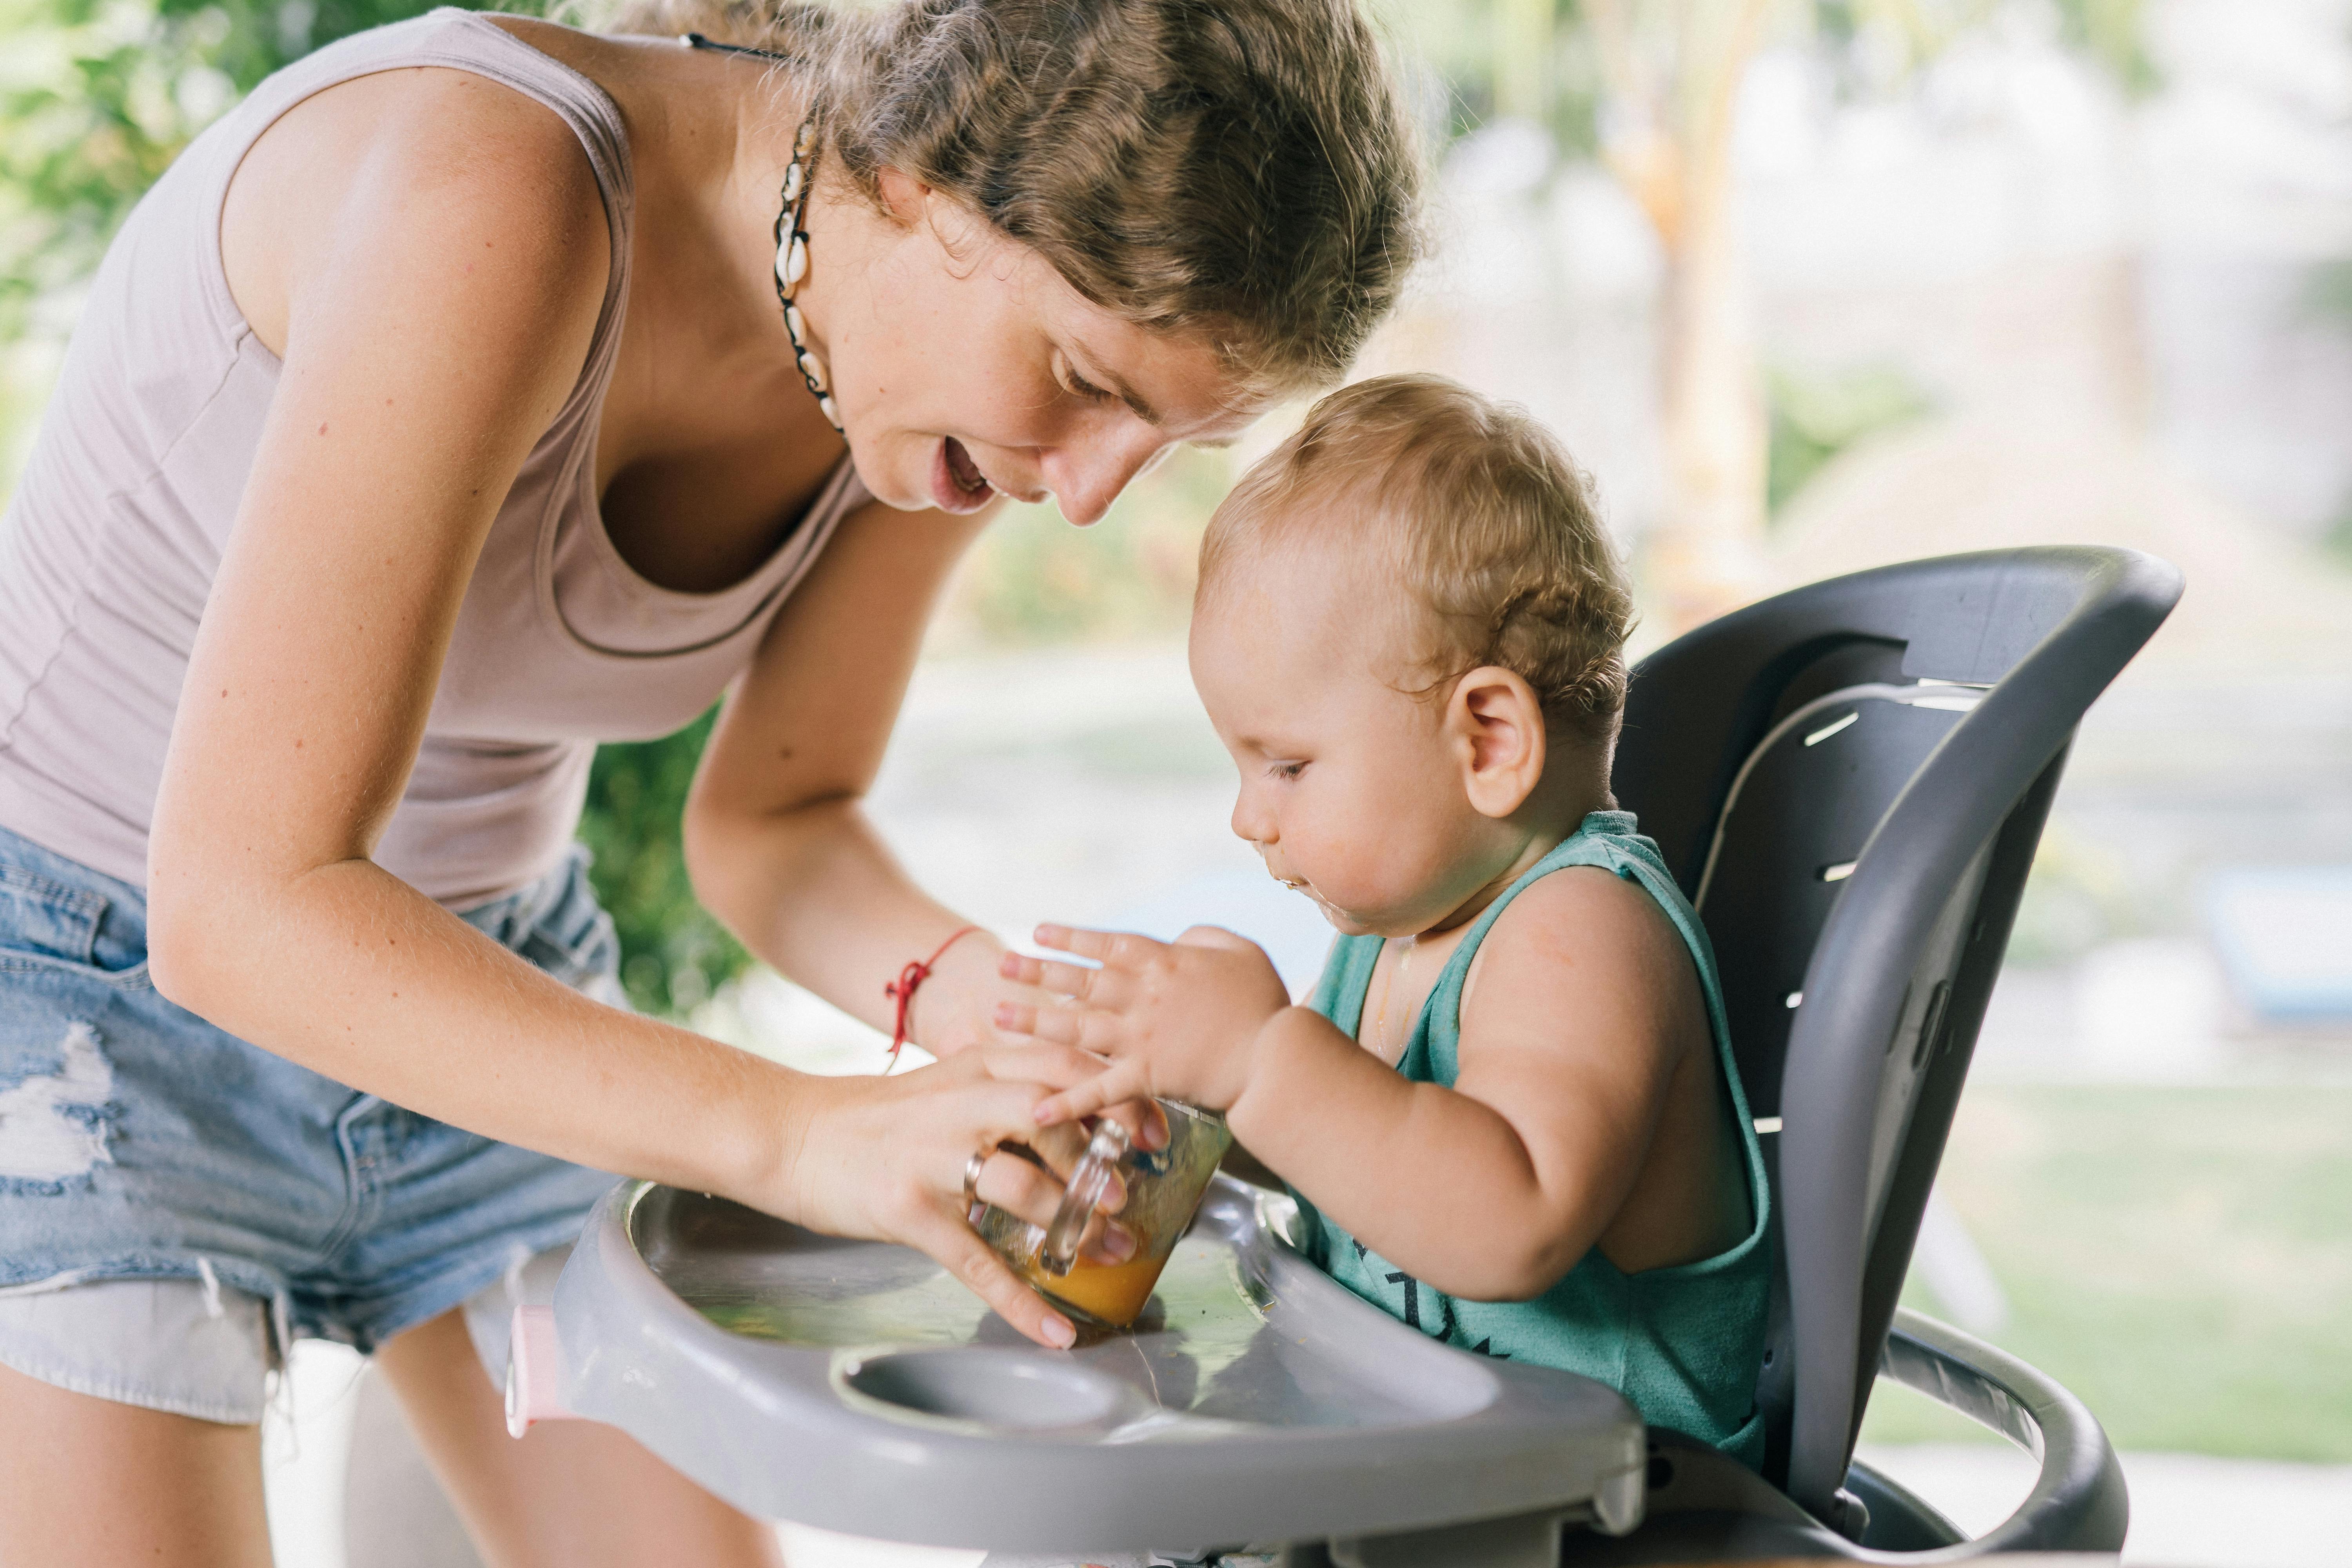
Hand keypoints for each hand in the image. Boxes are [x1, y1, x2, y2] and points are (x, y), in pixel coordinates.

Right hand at [761, 1044, 1136, 1348]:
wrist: (794, 1135)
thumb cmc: (881, 1117)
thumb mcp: (950, 1083)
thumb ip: (1009, 1089)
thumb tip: (1085, 1116)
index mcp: (979, 1066)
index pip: (1065, 1066)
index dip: (1119, 1097)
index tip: (1154, 1132)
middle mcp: (961, 1103)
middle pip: (1052, 1118)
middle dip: (1102, 1160)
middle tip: (1131, 1195)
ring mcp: (934, 1157)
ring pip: (1023, 1187)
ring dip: (1073, 1224)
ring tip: (1108, 1249)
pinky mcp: (910, 1210)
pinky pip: (977, 1262)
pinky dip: (1021, 1302)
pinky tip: (1056, 1331)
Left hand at [994, 924, 1290, 1118]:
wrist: (1275, 1056)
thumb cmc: (1265, 1001)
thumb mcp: (1238, 949)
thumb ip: (1202, 937)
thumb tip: (1178, 938)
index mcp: (1163, 962)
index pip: (1106, 944)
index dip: (1070, 938)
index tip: (1038, 933)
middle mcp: (1142, 995)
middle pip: (1079, 981)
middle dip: (1036, 973)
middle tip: (1000, 968)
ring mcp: (1140, 1037)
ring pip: (1077, 1027)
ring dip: (1035, 1022)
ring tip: (999, 1016)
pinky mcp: (1146, 1076)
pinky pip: (1099, 1090)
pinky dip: (1068, 1101)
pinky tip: (1036, 1108)